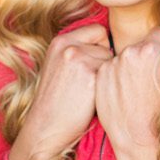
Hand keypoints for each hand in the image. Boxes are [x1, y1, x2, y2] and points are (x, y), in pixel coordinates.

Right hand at [12, 27, 110, 159]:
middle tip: (90, 84)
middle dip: (106, 63)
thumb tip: (111, 45)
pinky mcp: (90, 75)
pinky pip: (114, 75)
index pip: (98, 30)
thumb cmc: (58, 102)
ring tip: (90, 93)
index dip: (102, 48)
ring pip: (113, 61)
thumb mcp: (61, 67)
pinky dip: (108, 88)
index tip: (94, 67)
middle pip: (108, 45)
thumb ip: (79, 51)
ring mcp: (78, 59)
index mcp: (60, 40)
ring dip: (108, 77)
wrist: (46, 128)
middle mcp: (68, 46)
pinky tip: (94, 100)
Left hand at [96, 31, 159, 159]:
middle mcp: (128, 53)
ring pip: (122, 59)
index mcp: (150, 50)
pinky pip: (109, 71)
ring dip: (127, 68)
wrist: (138, 139)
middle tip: (148, 78)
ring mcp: (111, 65)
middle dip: (142, 57)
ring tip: (135, 90)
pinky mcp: (99, 78)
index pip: (156, 33)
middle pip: (137, 46)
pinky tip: (123, 95)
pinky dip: (114, 78)